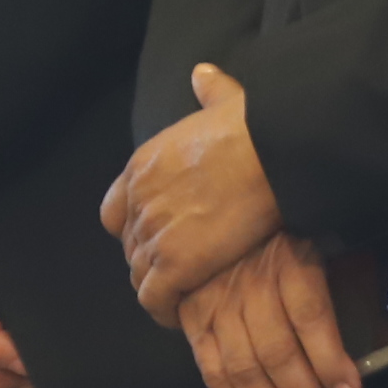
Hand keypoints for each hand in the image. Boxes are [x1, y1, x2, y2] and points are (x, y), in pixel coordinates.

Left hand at [102, 63, 284, 322]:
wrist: (271, 153)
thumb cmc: (256, 125)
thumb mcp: (225, 99)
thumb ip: (209, 90)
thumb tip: (200, 73)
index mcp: (143, 165)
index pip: (116, 211)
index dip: (135, 227)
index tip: (160, 235)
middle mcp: (139, 201)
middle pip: (130, 247)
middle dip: (151, 259)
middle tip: (180, 269)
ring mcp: (154, 235)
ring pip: (140, 276)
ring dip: (158, 287)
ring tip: (183, 296)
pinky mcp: (174, 266)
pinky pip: (155, 300)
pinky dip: (164, 311)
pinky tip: (181, 315)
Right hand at [178, 233, 361, 387]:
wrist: (216, 218)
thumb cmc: (280, 237)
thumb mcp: (313, 247)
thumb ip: (329, 291)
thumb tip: (353, 352)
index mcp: (288, 262)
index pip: (310, 317)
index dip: (330, 362)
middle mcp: (251, 287)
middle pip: (278, 354)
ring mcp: (217, 308)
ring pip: (246, 372)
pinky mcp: (194, 325)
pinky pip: (214, 377)